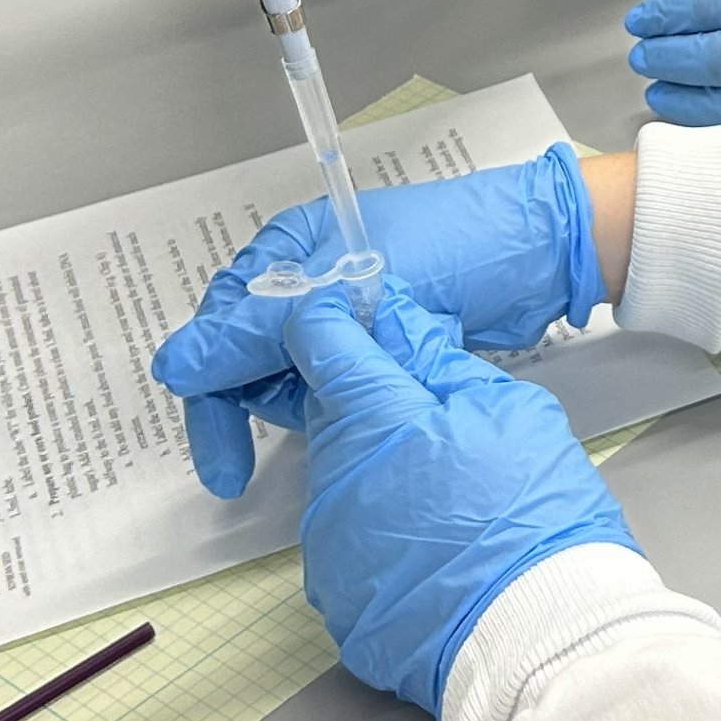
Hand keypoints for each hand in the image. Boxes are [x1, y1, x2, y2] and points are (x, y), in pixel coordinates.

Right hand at [150, 144, 606, 499]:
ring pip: (285, 376)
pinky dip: (324, 409)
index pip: (226, 321)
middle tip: (232, 475)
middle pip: (246, 353)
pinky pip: (327, 386)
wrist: (545, 253)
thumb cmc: (458, 245)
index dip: (211, 385)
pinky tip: (331, 433)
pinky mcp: (378, 347)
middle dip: (238, 407)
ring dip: (284, 410)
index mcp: (295, 245)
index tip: (219, 453)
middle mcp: (311, 279)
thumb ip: (262, 329)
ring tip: (300, 441)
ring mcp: (346, 314)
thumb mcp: (349, 286)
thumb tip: (175, 366)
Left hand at [284, 288, 638, 715]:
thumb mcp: (512, 412)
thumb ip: (443, 365)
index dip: (334, 318)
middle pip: (335, 418)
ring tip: (450, 502)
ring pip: (342, 484)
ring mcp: (329, 548)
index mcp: (374, 420)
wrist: (543, 636)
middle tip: (441, 426)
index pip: (320, 341)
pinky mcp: (338, 601)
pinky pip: (349, 547)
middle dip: (376, 412)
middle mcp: (333, 482)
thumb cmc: (538, 519)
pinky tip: (436, 551)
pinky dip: (381, 539)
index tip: (350, 313)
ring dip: (380, 477)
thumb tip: (401, 326)